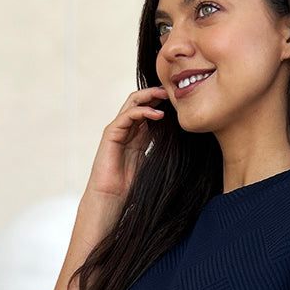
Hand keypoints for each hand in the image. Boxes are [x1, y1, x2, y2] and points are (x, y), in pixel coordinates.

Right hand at [84, 87, 170, 203]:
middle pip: (140, 101)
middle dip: (156, 94)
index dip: (161, 102)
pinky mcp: (111, 133)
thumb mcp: (151, 161)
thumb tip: (178, 141)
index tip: (177, 100)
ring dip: (150, 97)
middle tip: (172, 92)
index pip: (148, 109)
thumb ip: (159, 148)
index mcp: (136, 134)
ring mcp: (117, 129)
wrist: (111, 197)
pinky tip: (158, 115)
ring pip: (132, 102)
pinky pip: (127, 115)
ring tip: (166, 96)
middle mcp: (126, 128)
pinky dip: (143, 112)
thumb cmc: (129, 185)